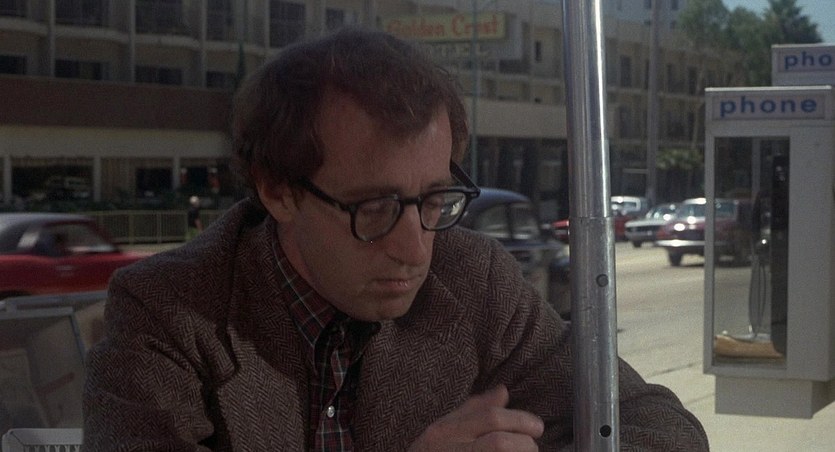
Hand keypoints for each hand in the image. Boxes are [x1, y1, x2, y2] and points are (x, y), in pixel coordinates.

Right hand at [408, 384, 543, 450]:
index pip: (490, 418)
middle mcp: (450, 451)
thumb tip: (503, 391)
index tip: (537, 427)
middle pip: (500, 443)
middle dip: (524, 444)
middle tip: (532, 447)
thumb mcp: (442, 432)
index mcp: (443, 433)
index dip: (520, 420)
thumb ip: (472, 411)